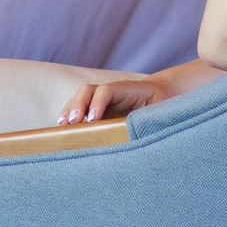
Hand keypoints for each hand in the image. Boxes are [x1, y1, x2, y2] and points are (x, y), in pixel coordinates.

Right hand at [56, 75, 172, 124]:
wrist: (163, 94)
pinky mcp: (99, 108)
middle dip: (79, 104)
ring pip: (81, 97)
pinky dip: (70, 114)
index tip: (92, 120)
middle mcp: (112, 92)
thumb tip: (140, 136)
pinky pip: (80, 107)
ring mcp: (103, 99)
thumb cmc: (163, 104)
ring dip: (70, 109)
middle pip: (89, 90)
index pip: (107, 90)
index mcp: (129, 89)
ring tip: (63, 124)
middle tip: (74, 121)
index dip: (98, 103)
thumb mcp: (161, 111)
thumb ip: (150, 119)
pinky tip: (63, 126)